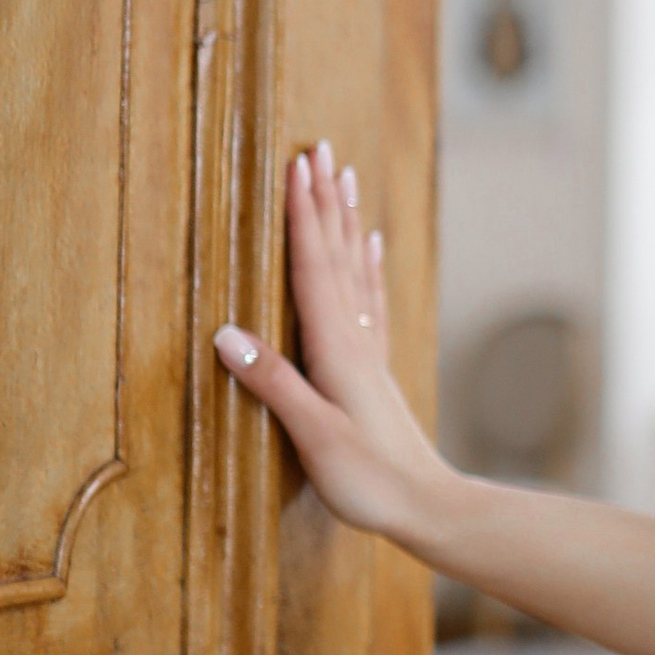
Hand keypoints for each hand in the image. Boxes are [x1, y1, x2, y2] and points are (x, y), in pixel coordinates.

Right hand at [213, 143, 457, 547]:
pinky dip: (370, 267)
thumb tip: (225, 332)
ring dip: (347, 222)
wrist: (430, 508)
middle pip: (339, 256)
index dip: (302, 216)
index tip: (296, 165)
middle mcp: (357, 340)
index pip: (315, 268)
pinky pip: (372, 302)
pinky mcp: (377, 372)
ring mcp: (371, 353)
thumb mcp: (313, 435)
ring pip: (357, 271)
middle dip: (326, 201)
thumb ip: (272, 383)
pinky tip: (374, 247)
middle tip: (321, 147)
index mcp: (336, 349)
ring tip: (345, 178)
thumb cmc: (371, 480)